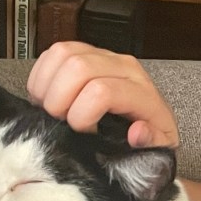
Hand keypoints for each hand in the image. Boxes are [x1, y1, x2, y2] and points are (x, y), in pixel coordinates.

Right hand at [27, 41, 179, 147]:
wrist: (150, 119)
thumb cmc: (149, 136)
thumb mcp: (158, 149)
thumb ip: (151, 143)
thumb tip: (137, 132)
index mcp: (142, 92)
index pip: (101, 92)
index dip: (81, 116)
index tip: (82, 133)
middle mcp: (123, 67)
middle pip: (78, 67)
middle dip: (59, 100)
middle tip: (61, 121)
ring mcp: (104, 56)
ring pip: (64, 54)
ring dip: (48, 86)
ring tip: (52, 109)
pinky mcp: (86, 52)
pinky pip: (55, 52)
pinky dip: (42, 76)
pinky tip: (48, 97)